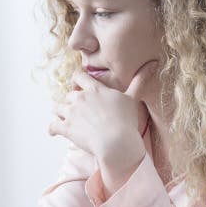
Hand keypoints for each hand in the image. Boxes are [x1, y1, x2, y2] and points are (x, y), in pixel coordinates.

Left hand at [49, 61, 157, 181]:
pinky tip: (53, 132)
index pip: (79, 76)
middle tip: (75, 109)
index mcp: (95, 90)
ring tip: (65, 119)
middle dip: (71, 102)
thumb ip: (139, 82)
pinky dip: (52, 129)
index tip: (78, 86)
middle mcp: (80, 98)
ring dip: (60, 114)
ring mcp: (71, 113)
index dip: (77, 81)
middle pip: (68, 95)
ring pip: (58, 109)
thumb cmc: (125, 121)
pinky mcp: (65, 128)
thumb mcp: (132, 99)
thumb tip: (153, 64)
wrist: (115, 142)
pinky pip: (52, 126)